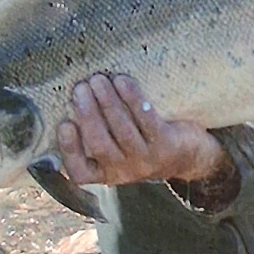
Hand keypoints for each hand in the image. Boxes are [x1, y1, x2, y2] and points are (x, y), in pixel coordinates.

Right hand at [56, 73, 227, 186]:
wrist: (189, 156)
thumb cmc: (142, 145)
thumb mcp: (118, 151)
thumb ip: (97, 136)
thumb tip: (71, 101)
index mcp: (105, 174)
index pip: (79, 172)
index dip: (69, 149)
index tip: (64, 123)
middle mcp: (124, 171)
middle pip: (99, 143)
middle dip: (87, 113)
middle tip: (81, 87)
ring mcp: (146, 160)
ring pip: (121, 128)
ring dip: (107, 101)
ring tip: (98, 80)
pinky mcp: (165, 144)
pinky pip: (145, 118)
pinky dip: (132, 97)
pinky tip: (122, 81)